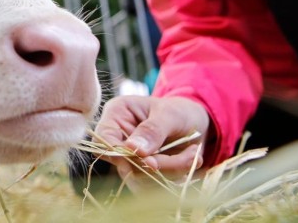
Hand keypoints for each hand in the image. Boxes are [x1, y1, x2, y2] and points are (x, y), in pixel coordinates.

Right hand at [94, 95, 209, 185]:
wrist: (195, 123)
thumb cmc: (179, 110)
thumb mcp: (170, 114)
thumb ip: (152, 130)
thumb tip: (133, 149)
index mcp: (116, 116)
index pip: (102, 140)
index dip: (120, 154)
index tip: (151, 162)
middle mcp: (118, 139)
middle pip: (124, 164)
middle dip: (159, 165)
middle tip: (191, 155)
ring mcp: (130, 159)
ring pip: (140, 180)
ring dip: (172, 172)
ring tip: (194, 154)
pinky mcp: (143, 175)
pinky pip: (154, 186)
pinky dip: (176, 178)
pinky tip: (191, 160)